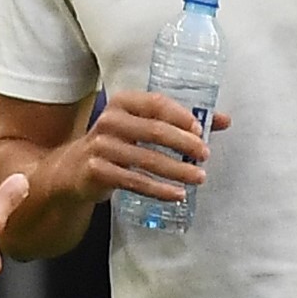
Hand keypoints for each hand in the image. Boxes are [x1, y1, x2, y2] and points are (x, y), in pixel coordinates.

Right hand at [66, 89, 222, 205]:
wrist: (72, 169)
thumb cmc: (116, 143)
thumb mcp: (141, 126)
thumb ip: (179, 121)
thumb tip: (224, 121)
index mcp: (122, 103)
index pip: (157, 103)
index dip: (182, 117)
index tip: (201, 131)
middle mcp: (109, 121)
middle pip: (155, 131)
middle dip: (185, 144)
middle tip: (205, 155)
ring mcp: (101, 147)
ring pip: (147, 159)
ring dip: (177, 170)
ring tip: (199, 177)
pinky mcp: (97, 171)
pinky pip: (135, 181)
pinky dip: (159, 190)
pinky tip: (177, 194)